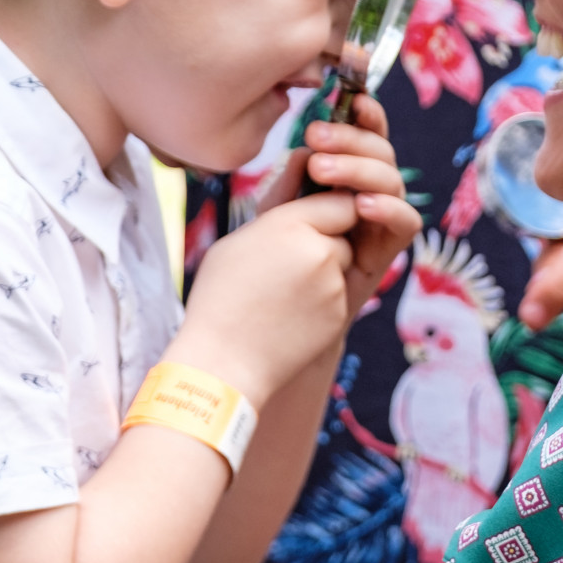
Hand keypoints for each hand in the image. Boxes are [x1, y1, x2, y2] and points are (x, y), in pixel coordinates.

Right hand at [172, 191, 357, 408]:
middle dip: (327, 241)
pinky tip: (290, 316)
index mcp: (290, 225)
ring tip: (284, 294)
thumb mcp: (235, 243)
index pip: (337, 201)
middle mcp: (319, 251)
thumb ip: (276, 218)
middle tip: (290, 263)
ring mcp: (332, 285)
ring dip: (325, 272)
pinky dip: (322, 302)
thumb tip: (298, 206)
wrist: (223, 361)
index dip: (326, 210)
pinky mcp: (339, 314)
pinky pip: (338, 296)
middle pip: (342, 234)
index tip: (310, 221)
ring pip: (342, 265)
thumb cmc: (219, 298)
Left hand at [258, 95, 419, 316]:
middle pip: (382, 153)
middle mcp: (366, 196)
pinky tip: (360, 205)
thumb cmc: (270, 268)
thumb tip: (303, 151)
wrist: (274, 327)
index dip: (366, 116)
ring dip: (361, 168)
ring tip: (325, 171)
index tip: (351, 100)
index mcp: (342, 179)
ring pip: (394, 181)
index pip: (364, 138)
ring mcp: (378, 224)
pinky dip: (388, 208)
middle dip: (353, 138)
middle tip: (316, 137)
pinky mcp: (386, 254)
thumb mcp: (272, 219)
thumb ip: (286, 187)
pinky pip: (407, 223)